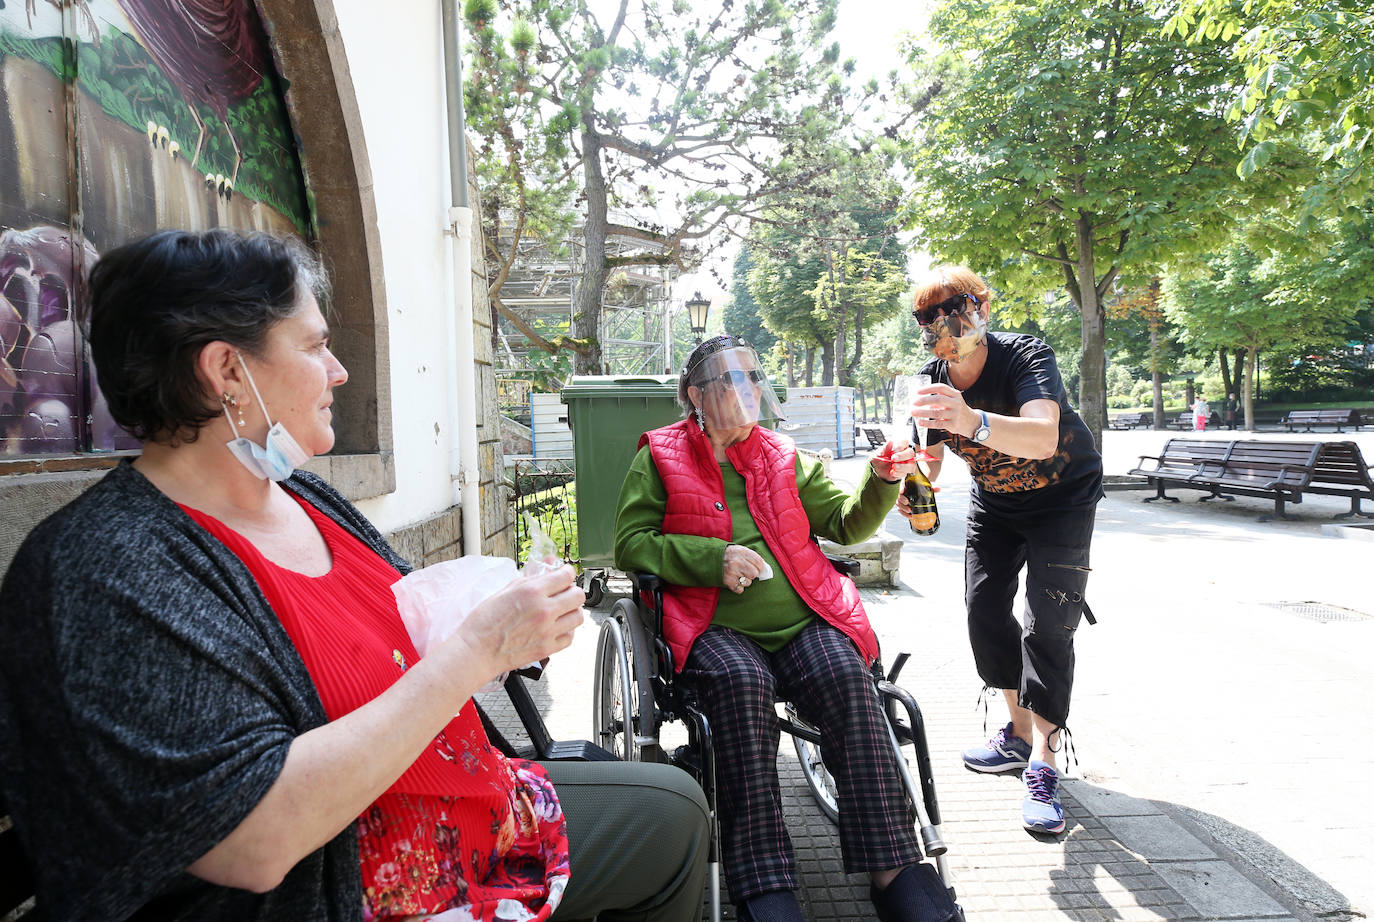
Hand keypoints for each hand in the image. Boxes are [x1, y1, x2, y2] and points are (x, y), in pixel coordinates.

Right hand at [450, 564, 584, 676]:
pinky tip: (556, 627)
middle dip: (572, 591)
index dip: (566, 572)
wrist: (476, 651)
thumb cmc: (484, 622)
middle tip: (564, 593)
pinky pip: (570, 637)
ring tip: (561, 611)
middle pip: (578, 595)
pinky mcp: (547, 648)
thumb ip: (530, 577)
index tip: (564, 574)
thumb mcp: (505, 591)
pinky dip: (566, 631)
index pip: (565, 576)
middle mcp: (543, 610)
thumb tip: (547, 563)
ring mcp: (547, 631)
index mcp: (531, 592)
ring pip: (578, 616)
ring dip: (572, 611)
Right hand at [723, 544, 766, 593]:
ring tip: (738, 575)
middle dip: (752, 574)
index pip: (759, 562)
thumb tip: (765, 569)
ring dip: (745, 581)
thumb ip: (753, 557)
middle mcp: (737, 562)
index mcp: (741, 552)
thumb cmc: (730, 555)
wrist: (711, 558)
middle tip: (746, 572)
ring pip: (748, 583)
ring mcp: (732, 572)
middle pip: (754, 574)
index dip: (760, 567)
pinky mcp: (727, 582)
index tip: (757, 568)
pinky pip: (740, 589)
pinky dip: (738, 587)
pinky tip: (734, 581)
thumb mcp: (741, 550)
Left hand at [870, 439, 929, 481]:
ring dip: (902, 466)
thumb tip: (890, 442)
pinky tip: (892, 472)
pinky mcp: (905, 472)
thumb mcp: (879, 452)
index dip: (900, 446)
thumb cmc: (881, 458)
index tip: (893, 450)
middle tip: (893, 458)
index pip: (905, 442)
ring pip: (911, 465)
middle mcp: (905, 453)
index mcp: (900, 445)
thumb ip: (885, 447)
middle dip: (902, 456)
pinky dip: (898, 473)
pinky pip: (906, 473)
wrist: (878, 469)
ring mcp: (907, 463)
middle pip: (910, 453)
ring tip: (893, 467)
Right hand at [894, 482, 940, 517]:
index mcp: (907, 484)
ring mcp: (903, 499)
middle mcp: (904, 491)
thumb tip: (938, 489)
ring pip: (898, 503)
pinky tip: (908, 516)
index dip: (901, 488)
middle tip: (908, 503)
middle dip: (902, 500)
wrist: (921, 490)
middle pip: (899, 496)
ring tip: (909, 511)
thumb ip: (932, 487)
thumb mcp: (927, 486)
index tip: (903, 491)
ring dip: (902, 508)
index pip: (902, 485)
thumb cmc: (923, 487)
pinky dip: (903, 513)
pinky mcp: (904, 505)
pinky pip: (900, 509)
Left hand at [909, 383, 976, 438]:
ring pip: (936, 413)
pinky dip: (927, 423)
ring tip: (912, 412)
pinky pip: (938, 424)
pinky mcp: (953, 424)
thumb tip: (919, 400)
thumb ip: (938, 399)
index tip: (917, 391)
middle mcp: (956, 403)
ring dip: (922, 413)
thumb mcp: (951, 400)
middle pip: (938, 399)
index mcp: (955, 394)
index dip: (928, 389)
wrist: (971, 422)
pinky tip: (919, 422)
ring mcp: (955, 414)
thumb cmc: (956, 409)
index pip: (941, 388)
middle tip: (913, 402)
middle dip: (924, 400)